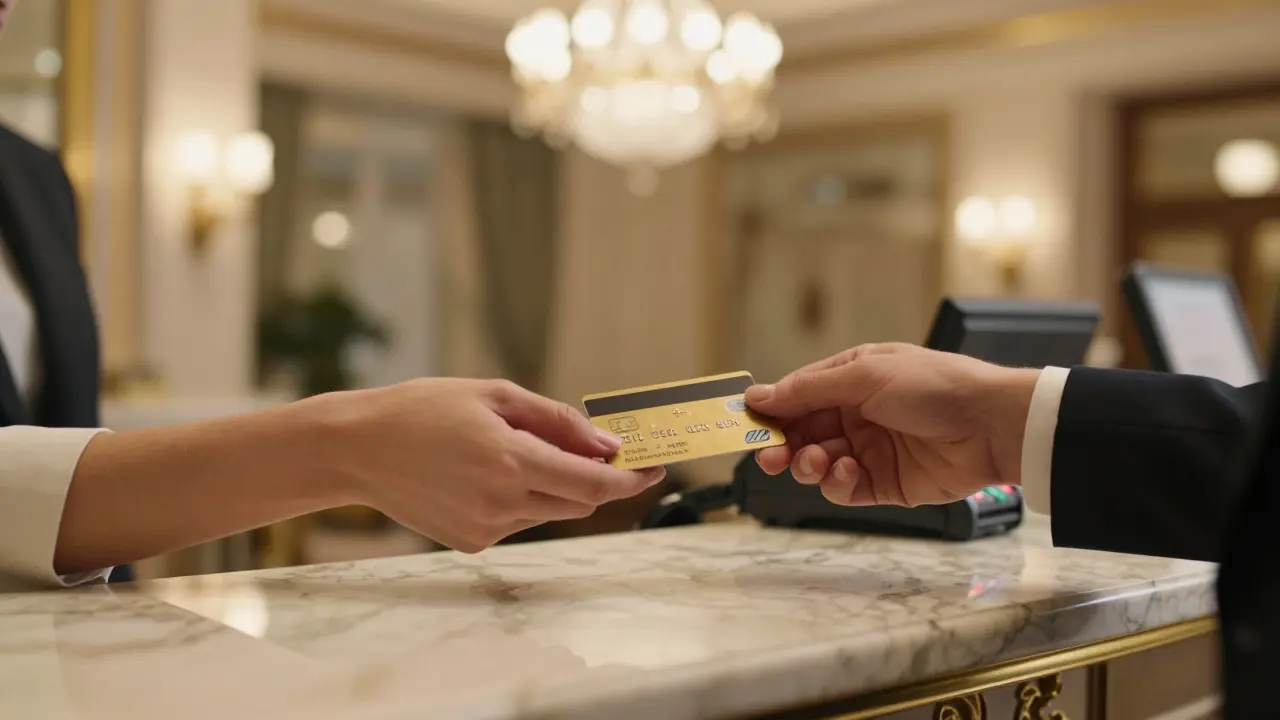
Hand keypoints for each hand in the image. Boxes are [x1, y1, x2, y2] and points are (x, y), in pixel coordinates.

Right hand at [316, 379, 664, 551]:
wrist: (358, 449)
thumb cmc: (422, 410)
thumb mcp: (494, 395)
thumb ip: (557, 420)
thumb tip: (606, 444)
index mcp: (511, 460)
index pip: (593, 483)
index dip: (631, 478)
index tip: (656, 466)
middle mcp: (503, 503)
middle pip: (578, 502)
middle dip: (592, 478)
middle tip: (591, 449)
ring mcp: (486, 529)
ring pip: (549, 512)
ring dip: (552, 486)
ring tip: (508, 450)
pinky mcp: (470, 543)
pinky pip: (517, 521)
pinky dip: (519, 498)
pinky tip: (481, 474)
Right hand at [745, 343, 1038, 506]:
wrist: (991, 426)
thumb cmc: (935, 386)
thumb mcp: (865, 375)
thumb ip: (809, 389)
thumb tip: (760, 394)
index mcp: (851, 378)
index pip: (797, 395)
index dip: (770, 410)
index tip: (744, 423)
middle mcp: (856, 414)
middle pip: (801, 432)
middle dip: (781, 444)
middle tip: (768, 455)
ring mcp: (869, 449)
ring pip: (816, 463)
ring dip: (806, 464)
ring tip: (814, 461)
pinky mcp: (884, 483)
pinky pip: (843, 488)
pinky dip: (835, 483)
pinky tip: (844, 472)